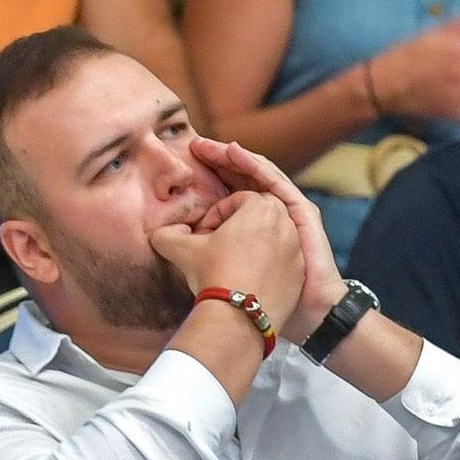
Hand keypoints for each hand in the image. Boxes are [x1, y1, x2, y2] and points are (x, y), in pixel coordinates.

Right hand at [151, 189, 307, 334]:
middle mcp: (285, 224)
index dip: (217, 215)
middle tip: (222, 244)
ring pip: (275, 235)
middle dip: (242, 224)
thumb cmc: (212, 276)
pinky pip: (284, 259)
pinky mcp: (300, 274)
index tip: (205, 235)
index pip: (237, 200)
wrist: (238, 319)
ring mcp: (296, 250)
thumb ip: (166, 234)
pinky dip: (270, 263)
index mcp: (261, 208)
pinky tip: (250, 279)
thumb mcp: (180, 250)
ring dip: (257, 242)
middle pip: (260, 214)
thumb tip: (163, 233)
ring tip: (236, 262)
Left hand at [188, 137, 346, 338]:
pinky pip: (276, 182)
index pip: (229, 196)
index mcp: (251, 229)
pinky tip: (234, 152)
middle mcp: (270, 218)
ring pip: (258, 177)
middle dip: (219, 162)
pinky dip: (255, 166)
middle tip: (195, 146)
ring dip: (234, 158)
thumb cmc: (253, 297)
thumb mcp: (213, 265)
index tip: (187, 168)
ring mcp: (287, 213)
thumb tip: (159, 236)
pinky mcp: (301, 212)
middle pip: (242, 181)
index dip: (209, 181)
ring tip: (210, 146)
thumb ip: (190, 251)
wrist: (297, 314)